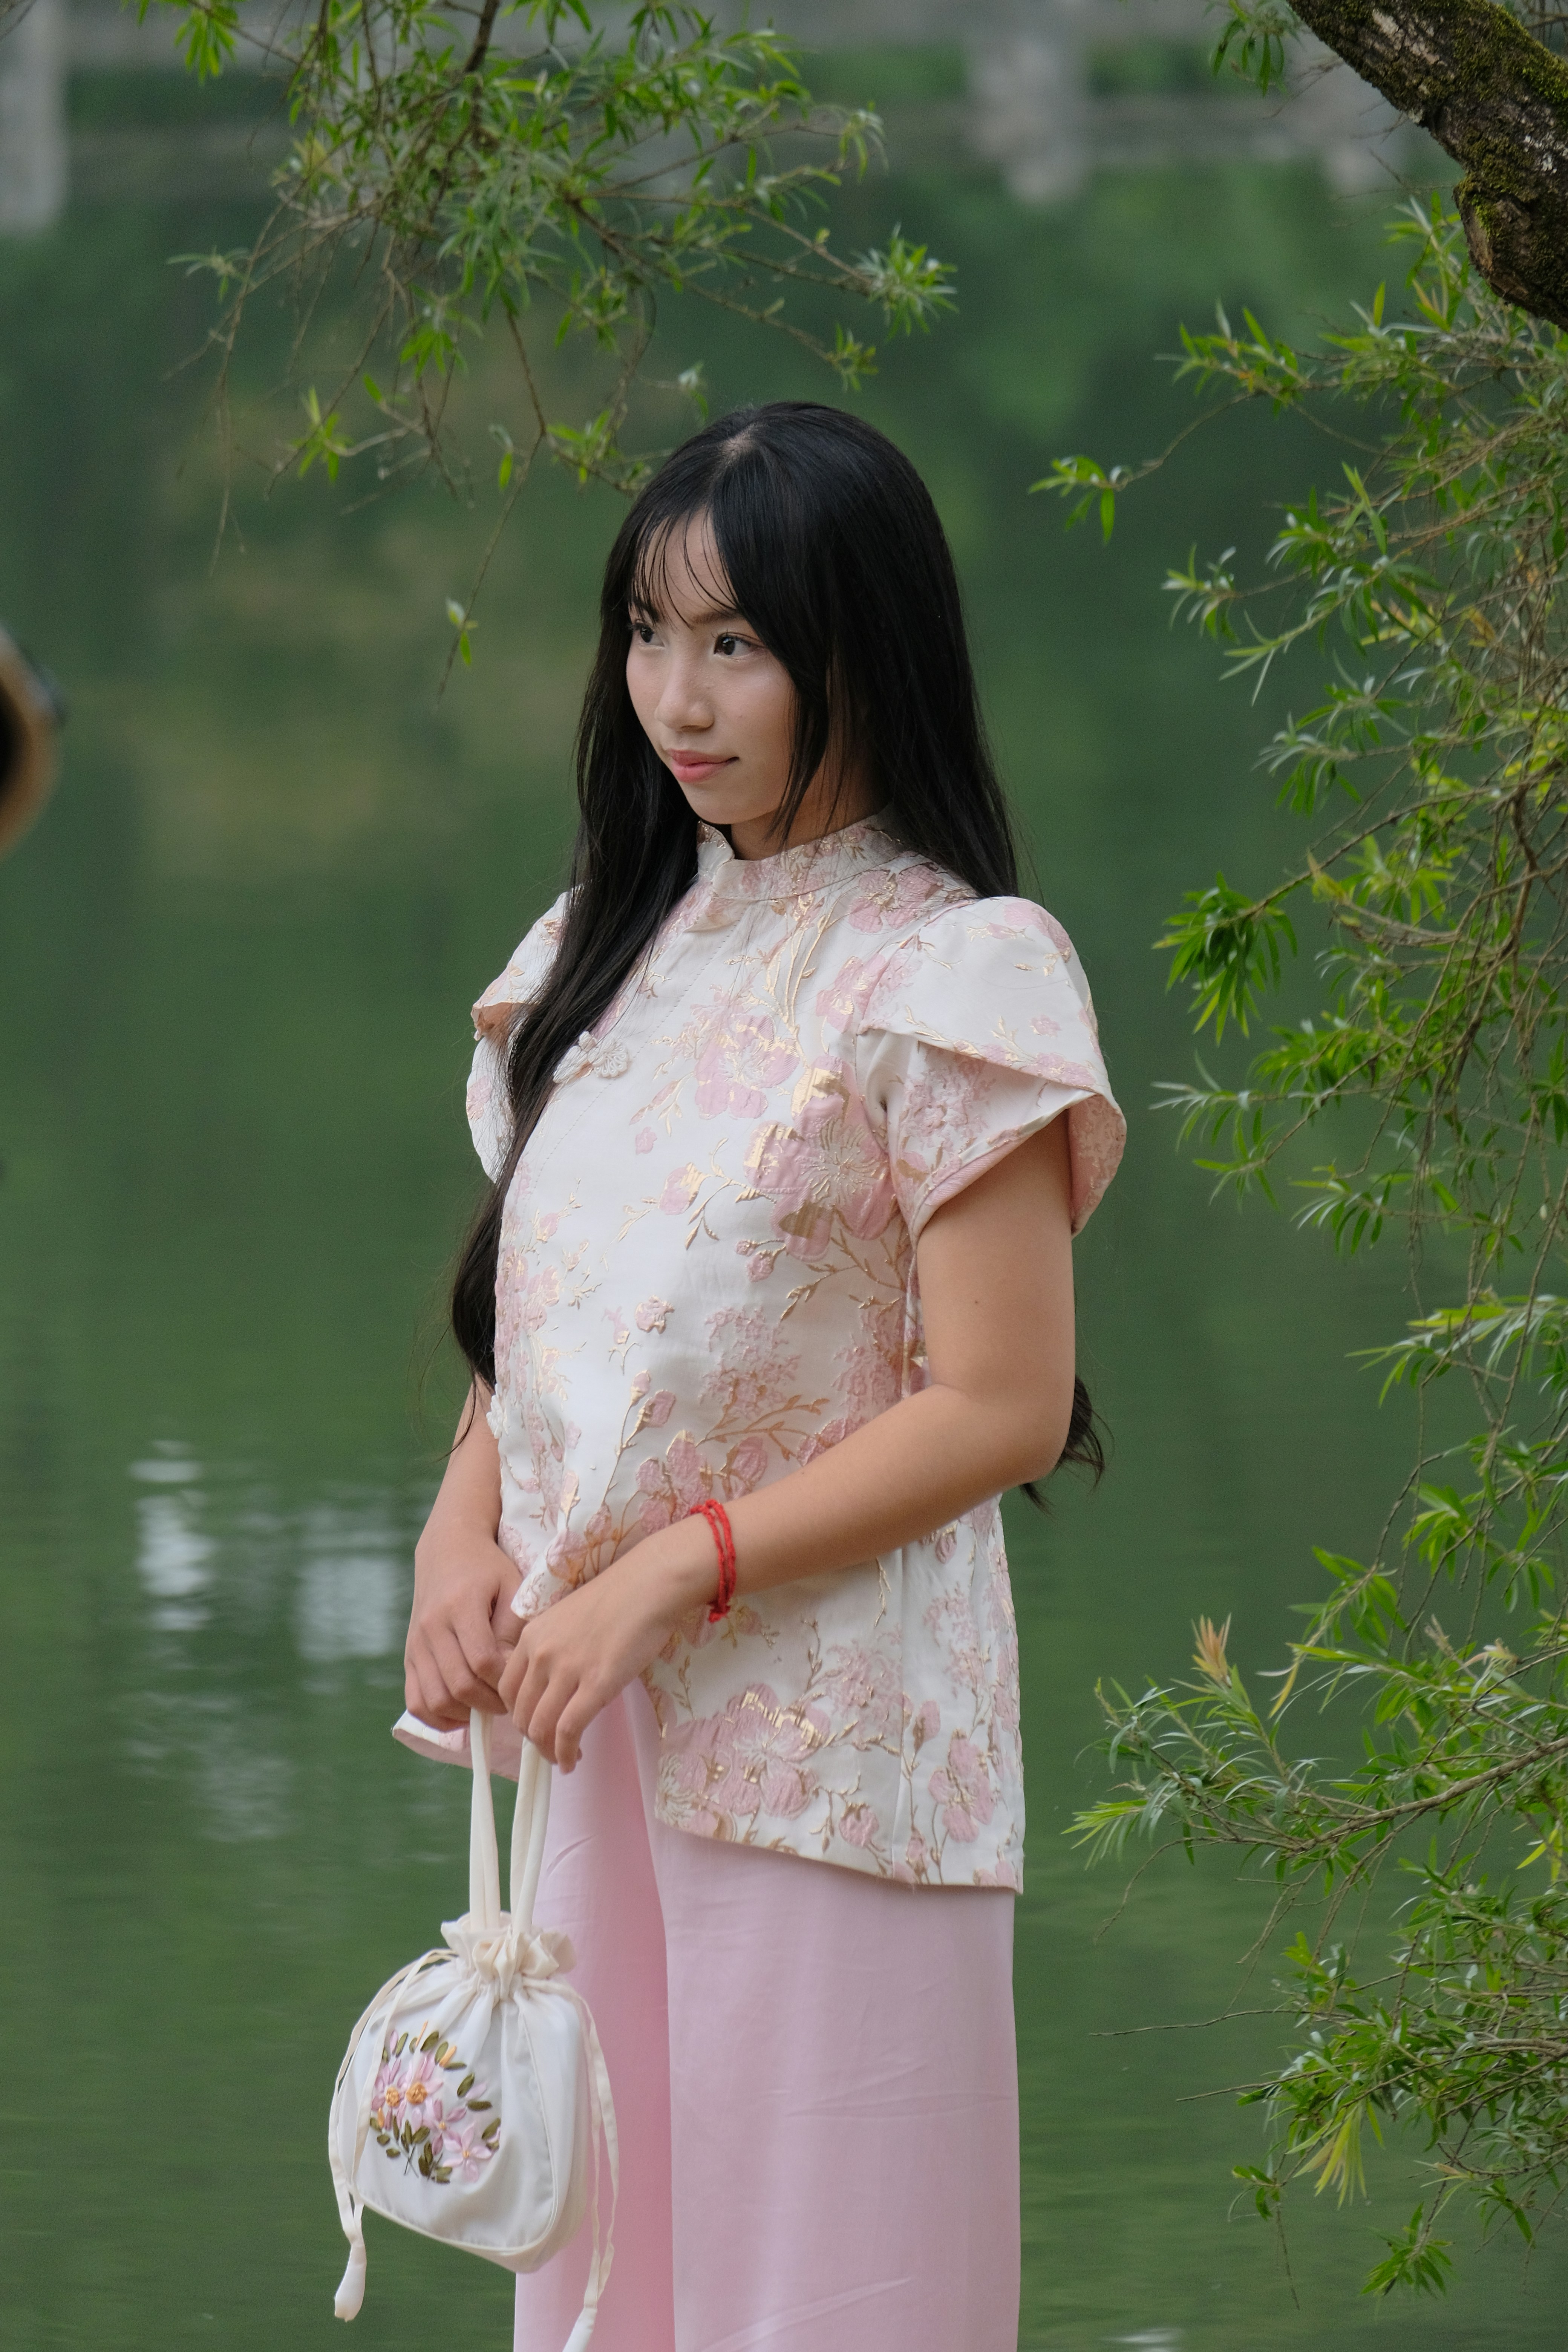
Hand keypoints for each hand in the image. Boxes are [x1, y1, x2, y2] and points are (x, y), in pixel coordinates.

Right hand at [405, 1522, 523, 1730]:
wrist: (446, 1548)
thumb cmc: (488, 1568)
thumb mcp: (511, 1585)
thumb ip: (513, 1627)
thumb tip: (510, 1672)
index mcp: (460, 1605)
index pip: (482, 1660)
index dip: (504, 1681)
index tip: (520, 1681)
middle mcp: (432, 1627)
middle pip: (459, 1685)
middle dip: (490, 1703)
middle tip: (509, 1699)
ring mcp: (416, 1644)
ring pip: (435, 1700)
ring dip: (466, 1713)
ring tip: (487, 1705)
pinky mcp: (409, 1656)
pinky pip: (415, 1702)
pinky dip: (437, 1717)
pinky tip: (462, 1713)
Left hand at [499, 1523, 712, 1770]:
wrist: (648, 1585)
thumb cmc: (616, 1598)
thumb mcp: (567, 1619)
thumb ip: (552, 1649)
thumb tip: (551, 1687)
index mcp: (531, 1636)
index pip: (506, 1689)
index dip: (517, 1714)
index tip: (535, 1724)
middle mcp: (541, 1654)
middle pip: (520, 1713)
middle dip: (532, 1738)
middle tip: (551, 1747)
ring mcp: (567, 1670)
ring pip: (540, 1727)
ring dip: (548, 1751)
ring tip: (564, 1758)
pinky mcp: (596, 1684)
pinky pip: (569, 1731)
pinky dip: (566, 1753)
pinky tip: (574, 1760)